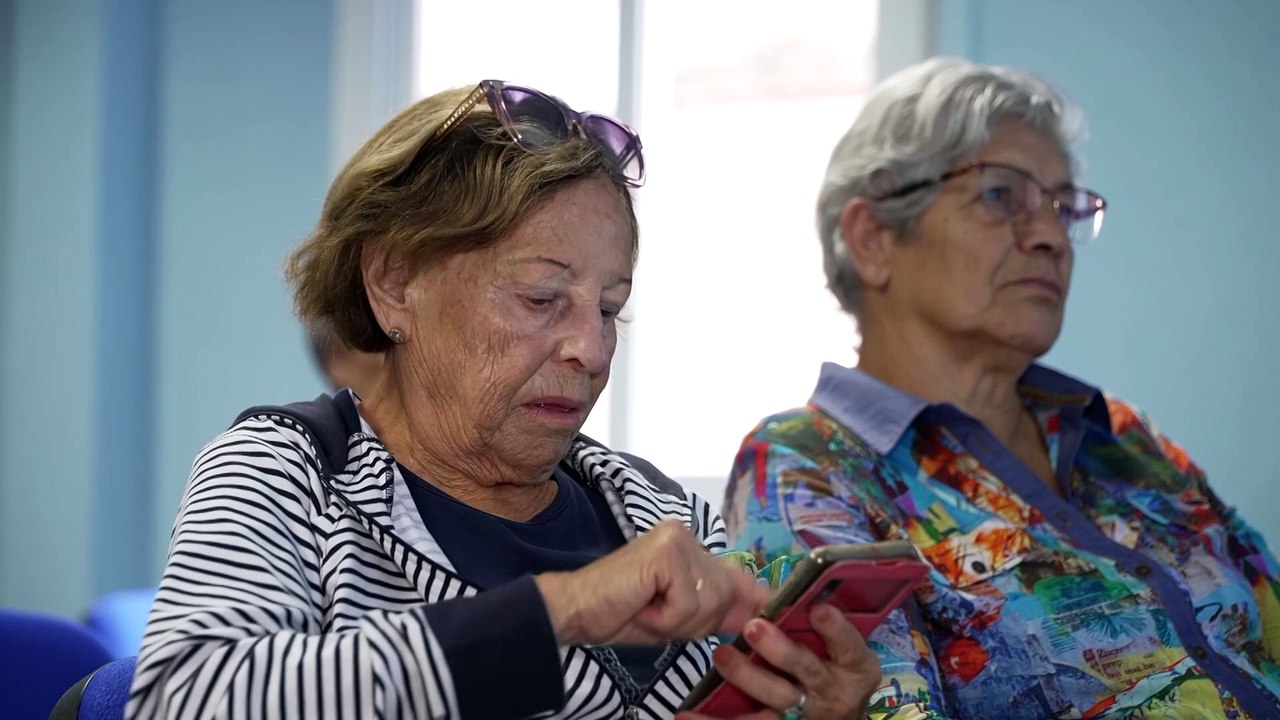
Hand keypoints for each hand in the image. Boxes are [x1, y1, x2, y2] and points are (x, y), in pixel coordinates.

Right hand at [535, 519, 770, 645]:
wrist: (576, 611)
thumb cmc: (621, 613)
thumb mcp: (679, 615)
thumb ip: (716, 606)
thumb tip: (762, 603)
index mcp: (689, 546)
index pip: (734, 574)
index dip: (748, 599)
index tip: (763, 608)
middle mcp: (686, 535)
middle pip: (724, 595)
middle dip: (698, 621)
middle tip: (660, 617)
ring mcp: (677, 540)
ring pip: (709, 602)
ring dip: (678, 623)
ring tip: (648, 611)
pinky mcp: (667, 553)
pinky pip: (689, 604)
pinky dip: (666, 619)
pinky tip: (642, 607)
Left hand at [679, 604, 879, 719]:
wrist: (834, 714)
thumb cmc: (833, 665)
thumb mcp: (840, 648)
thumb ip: (817, 622)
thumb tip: (784, 584)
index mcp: (855, 665)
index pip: (850, 646)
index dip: (837, 630)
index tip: (818, 609)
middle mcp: (833, 691)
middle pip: (808, 670)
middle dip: (781, 650)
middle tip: (754, 627)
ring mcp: (804, 713)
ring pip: (776, 697)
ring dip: (747, 676)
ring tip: (721, 655)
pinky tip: (686, 715)